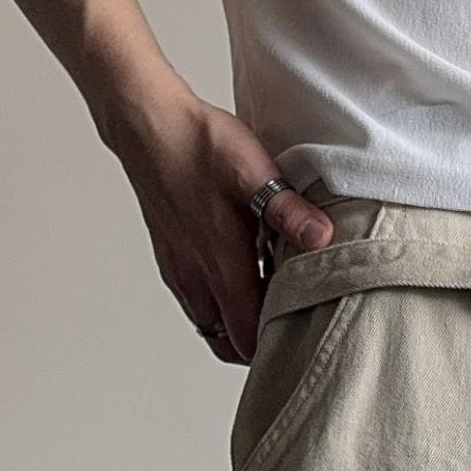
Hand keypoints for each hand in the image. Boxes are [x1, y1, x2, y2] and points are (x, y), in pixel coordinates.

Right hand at [99, 86, 336, 362]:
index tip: (299, 332)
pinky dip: (218, 306)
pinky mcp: (171, 260)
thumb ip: (288, 210)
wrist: (147, 126)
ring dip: (236, 325)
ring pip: (211, 327)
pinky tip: (236, 277)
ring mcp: (180, 273)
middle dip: (257, 344)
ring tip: (265, 302)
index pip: (248, 339)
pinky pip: (196, 304)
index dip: (274, 345)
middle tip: (286, 324)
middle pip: (229, 345)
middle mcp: (197, 280)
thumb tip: (322, 237)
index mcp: (222, 268)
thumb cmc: (198, 145)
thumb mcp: (254, 171)